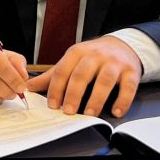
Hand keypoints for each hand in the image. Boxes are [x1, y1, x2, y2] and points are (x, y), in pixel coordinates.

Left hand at [26, 36, 141, 117]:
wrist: (122, 45)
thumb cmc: (92, 57)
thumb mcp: (71, 61)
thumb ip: (52, 75)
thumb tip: (28, 87)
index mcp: (76, 53)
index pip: (63, 70)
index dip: (56, 88)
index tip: (53, 105)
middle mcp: (95, 56)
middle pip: (82, 74)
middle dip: (74, 94)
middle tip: (69, 111)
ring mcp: (114, 63)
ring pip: (105, 80)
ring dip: (97, 98)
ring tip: (90, 114)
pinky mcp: (131, 71)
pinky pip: (128, 86)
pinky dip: (123, 100)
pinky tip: (116, 111)